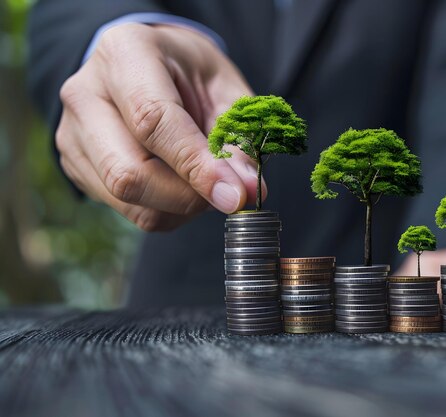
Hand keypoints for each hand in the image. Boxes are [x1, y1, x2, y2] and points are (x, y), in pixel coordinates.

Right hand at [57, 23, 263, 230]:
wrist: (148, 66)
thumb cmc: (189, 73)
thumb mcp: (224, 88)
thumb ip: (237, 135)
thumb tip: (245, 189)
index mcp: (124, 54)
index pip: (153, 121)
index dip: (196, 166)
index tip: (235, 195)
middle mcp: (86, 94)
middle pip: (128, 172)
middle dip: (187, 196)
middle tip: (227, 194)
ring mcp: (73, 133)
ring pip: (126, 199)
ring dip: (179, 206)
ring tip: (204, 183)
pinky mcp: (75, 165)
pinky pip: (126, 210)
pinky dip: (166, 210)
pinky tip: (181, 187)